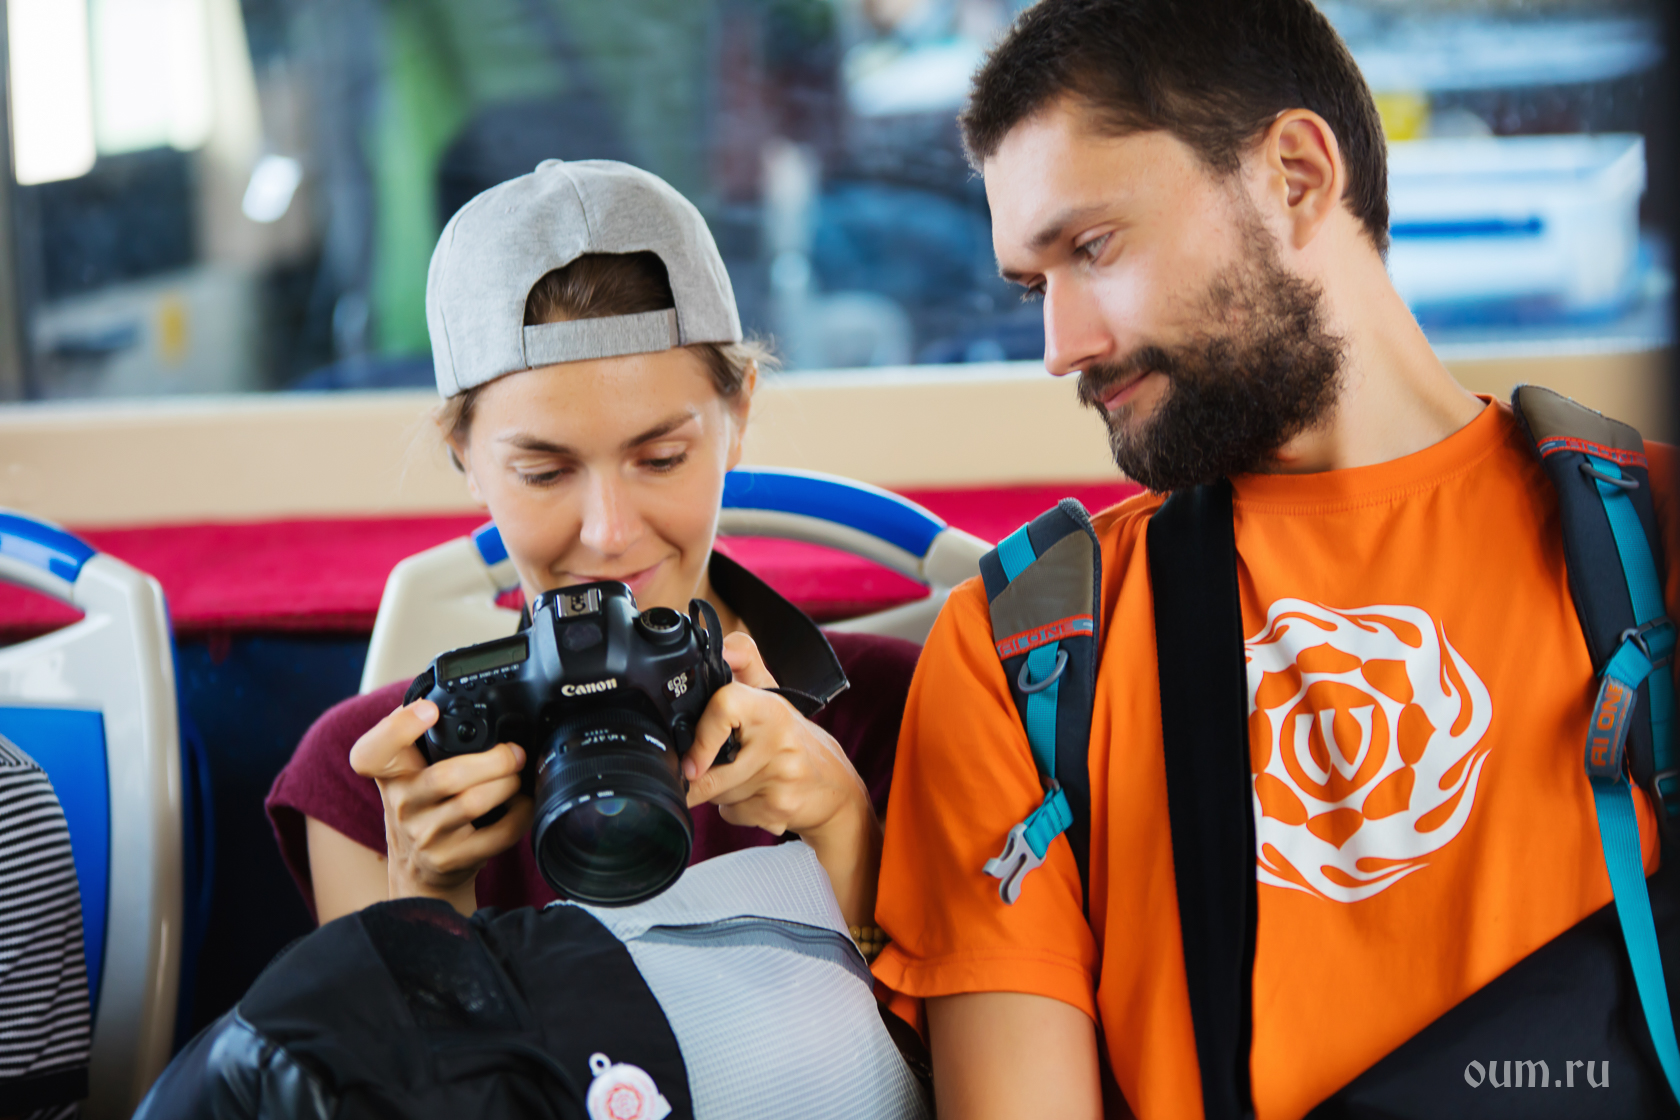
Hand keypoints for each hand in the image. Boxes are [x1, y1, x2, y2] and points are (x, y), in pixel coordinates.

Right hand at [348, 699, 534, 914]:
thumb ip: (423, 737)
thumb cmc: (424, 805)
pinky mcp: (450, 860)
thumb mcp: (410, 772)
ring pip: (473, 803)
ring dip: (507, 784)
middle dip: (494, 760)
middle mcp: (402, 805)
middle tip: (515, 753)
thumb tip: (455, 697)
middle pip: (446, 776)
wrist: (420, 869)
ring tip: (518, 775)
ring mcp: (424, 836)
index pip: (371, 753)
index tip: (430, 710)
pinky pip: (497, 835)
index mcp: (390, 773)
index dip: (397, 729)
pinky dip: (520, 815)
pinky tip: (521, 804)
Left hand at [683, 634, 881, 924]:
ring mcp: (781, 776)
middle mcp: (778, 738)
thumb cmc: (796, 740)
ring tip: (748, 779)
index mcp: (771, 706)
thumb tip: (720, 646)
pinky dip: (736, 812)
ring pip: (718, 795)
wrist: (837, 788)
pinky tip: (758, 798)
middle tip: (718, 769)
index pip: (725, 704)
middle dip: (705, 778)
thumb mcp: (774, 696)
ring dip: (721, 794)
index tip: (692, 757)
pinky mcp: (779, 807)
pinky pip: (732, 815)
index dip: (703, 734)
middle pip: (711, 770)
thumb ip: (744, 664)